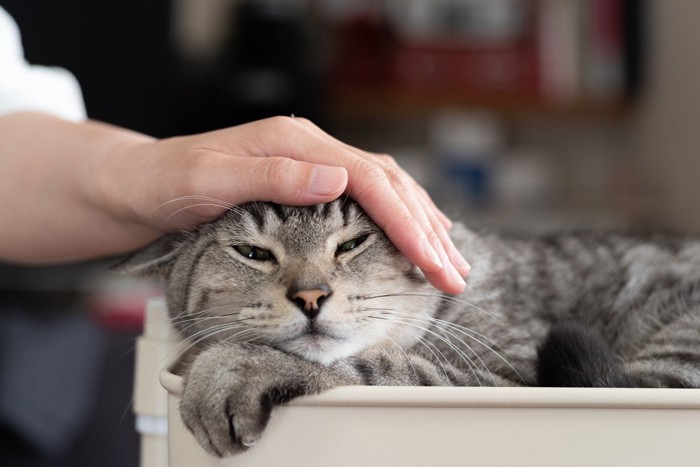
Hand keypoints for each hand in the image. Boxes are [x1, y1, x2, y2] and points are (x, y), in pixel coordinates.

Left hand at [106, 117, 469, 292]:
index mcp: (297, 144)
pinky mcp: (309, 182)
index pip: (369, 180)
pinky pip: (368, 197)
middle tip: (454, 272)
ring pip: (387, 189)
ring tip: (450, 259)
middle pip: (389, 184)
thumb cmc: (169, 183)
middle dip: (426, 230)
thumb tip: (335, 179)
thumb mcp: (211, 179)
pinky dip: (398, 219)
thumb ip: (271, 175)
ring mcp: (313, 164)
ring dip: (422, 224)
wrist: (141, 184)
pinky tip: (413, 236)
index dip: (405, 221)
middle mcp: (313, 149)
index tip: (430, 258)